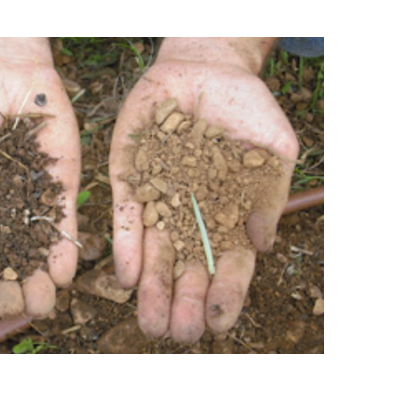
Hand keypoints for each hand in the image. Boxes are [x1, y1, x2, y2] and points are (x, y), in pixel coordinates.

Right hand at [0, 38, 80, 317]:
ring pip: (36, 251)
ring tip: (43, 302)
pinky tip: (65, 272)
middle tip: (15, 306)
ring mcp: (29, 199)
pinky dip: (64, 247)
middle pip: (4, 262)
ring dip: (40, 281)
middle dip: (10, 289)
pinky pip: (62, 220)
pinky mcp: (59, 182)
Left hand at [109, 38, 299, 342]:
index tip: (220, 324)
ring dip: (152, 291)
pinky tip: (127, 276)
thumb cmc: (249, 108)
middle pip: (187, 270)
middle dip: (183, 303)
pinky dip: (126, 248)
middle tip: (178, 334)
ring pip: (154, 255)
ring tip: (150, 323)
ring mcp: (159, 200)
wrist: (206, 67)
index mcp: (230, 216)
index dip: (225, 296)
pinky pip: (126, 219)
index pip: (228, 267)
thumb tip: (263, 243)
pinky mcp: (129, 180)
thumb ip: (270, 193)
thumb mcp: (274, 146)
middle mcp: (192, 217)